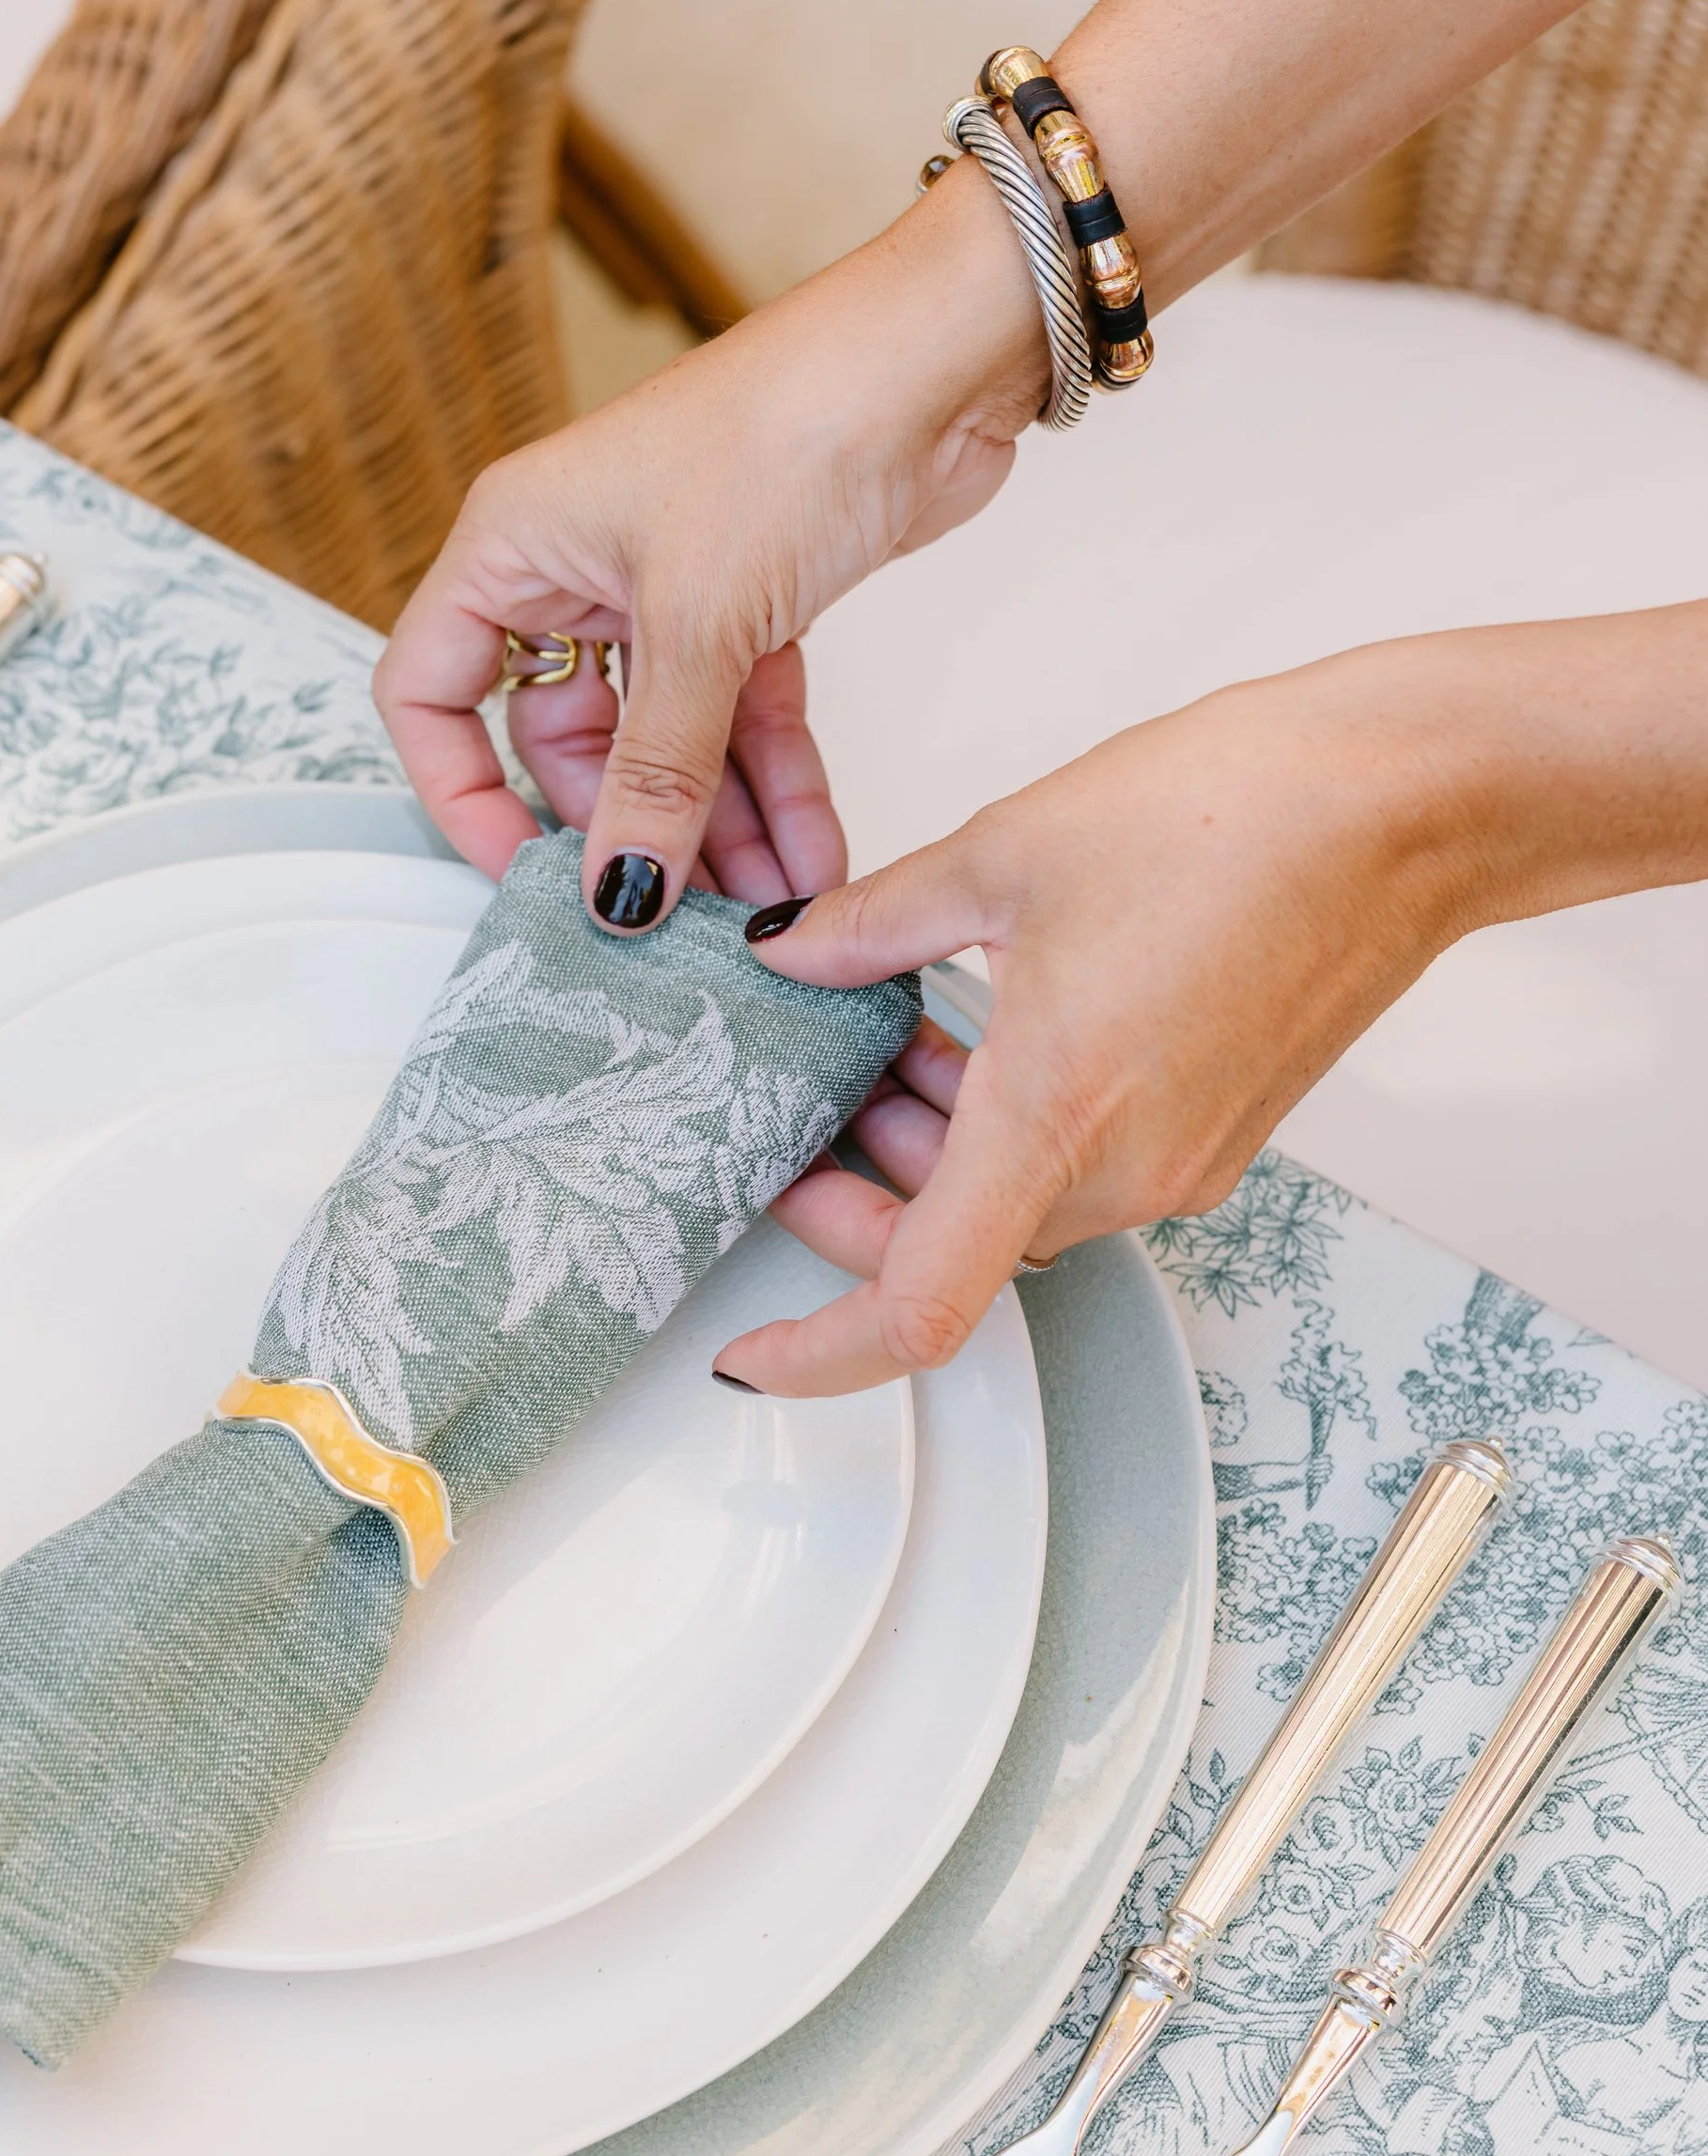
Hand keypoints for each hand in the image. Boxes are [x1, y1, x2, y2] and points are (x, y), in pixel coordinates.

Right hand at [371, 163, 1045, 921]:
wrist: (937, 363)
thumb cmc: (788, 427)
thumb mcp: (700, 625)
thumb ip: (656, 771)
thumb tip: (618, 892)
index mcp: (514, 546)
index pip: (430, 693)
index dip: (462, 794)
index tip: (524, 877)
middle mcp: (576, 566)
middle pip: (565, 739)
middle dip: (628, 828)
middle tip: (674, 917)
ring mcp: (666, 588)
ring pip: (666, 742)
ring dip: (718, 828)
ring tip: (767, 907)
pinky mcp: (751, 603)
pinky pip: (741, 722)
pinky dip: (776, 787)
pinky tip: (812, 857)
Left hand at [716, 638, 1514, 1392]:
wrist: (1407, 804)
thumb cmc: (1241, 817)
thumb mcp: (1000, 854)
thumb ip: (869, 926)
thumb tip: (790, 954)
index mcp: (1059, 1122)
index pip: (919, 1307)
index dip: (818, 1351)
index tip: (749, 1352)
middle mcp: (1128, 1172)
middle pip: (950, 1253)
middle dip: (855, 1199)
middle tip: (797, 1108)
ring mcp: (1181, 1160)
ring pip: (1010, 1205)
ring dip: (928, 1150)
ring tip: (880, 1037)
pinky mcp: (1213, 1129)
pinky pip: (1075, 1166)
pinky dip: (1000, 1123)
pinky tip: (969, 1026)